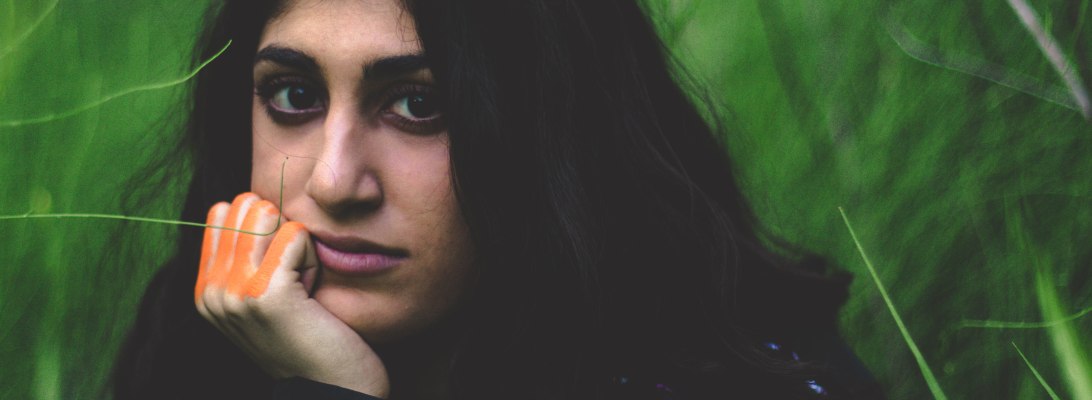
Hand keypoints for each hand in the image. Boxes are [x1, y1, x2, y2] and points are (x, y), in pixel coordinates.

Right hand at [194, 193, 389, 397]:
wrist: (332, 389)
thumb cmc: (312, 337)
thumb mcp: (267, 296)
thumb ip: (249, 257)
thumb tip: (256, 204)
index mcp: (206, 289)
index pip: (224, 211)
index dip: (266, 228)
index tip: (281, 271)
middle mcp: (212, 291)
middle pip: (246, 206)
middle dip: (282, 232)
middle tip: (297, 279)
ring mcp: (235, 292)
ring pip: (270, 216)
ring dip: (300, 246)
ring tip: (305, 287)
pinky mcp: (266, 292)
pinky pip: (296, 234)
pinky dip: (313, 258)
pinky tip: (313, 293)